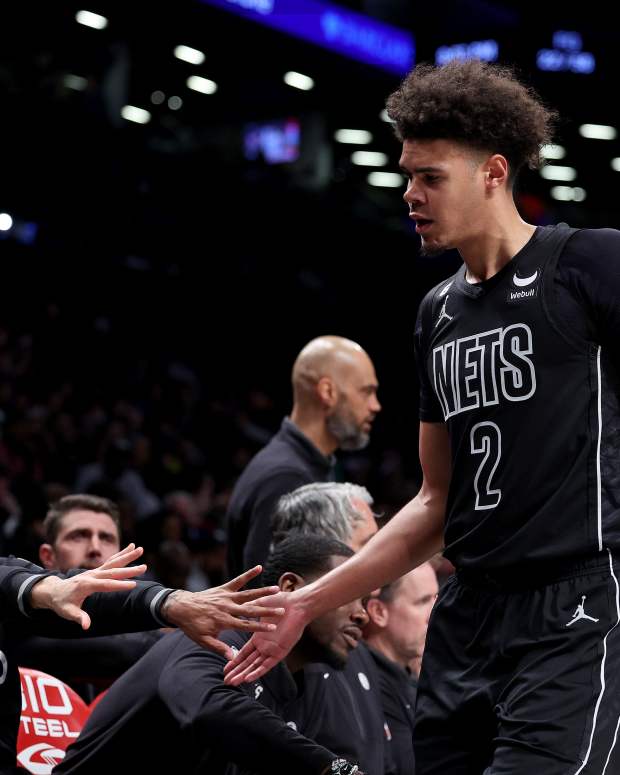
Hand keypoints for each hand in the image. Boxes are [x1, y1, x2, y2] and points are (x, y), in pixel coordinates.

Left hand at [30, 544, 146, 629]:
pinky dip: (121, 554)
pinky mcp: (97, 570)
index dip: (119, 585)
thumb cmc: (61, 603)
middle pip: (113, 571)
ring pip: (113, 562)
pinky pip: (111, 561)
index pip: (106, 585)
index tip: (134, 584)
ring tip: (140, 549)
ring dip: (127, 556)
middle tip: (144, 567)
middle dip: (129, 570)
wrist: (53, 591)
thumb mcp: (67, 612)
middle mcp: (91, 575)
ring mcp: (94, 571)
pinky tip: (130, 548)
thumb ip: (79, 617)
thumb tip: (86, 626)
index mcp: (86, 585)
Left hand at [160, 565, 285, 658]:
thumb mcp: (203, 641)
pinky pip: (238, 580)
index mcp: (224, 621)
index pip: (245, 625)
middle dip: (267, 610)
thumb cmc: (193, 626)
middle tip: (282, 610)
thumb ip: (219, 648)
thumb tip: (232, 658)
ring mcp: (226, 596)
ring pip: (247, 594)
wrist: (182, 607)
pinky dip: (248, 574)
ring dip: (262, 591)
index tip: (273, 629)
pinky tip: (259, 568)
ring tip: (276, 589)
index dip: (259, 627)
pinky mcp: (224, 588)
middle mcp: (227, 607)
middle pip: (250, 609)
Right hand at [223, 588, 307, 683]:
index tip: (225, 668)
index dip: (235, 660)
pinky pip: (267, 665)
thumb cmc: (281, 602)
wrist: (296, 605)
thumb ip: (249, 610)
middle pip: (247, 662)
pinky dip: (257, 672)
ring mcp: (272, 650)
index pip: (244, 652)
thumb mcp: (260, 605)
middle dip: (236, 671)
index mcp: (259, 637)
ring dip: (244, 674)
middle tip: (226, 681)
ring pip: (255, 666)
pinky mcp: (280, 652)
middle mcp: (264, 645)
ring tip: (233, 682)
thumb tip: (236, 609)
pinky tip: (248, 678)